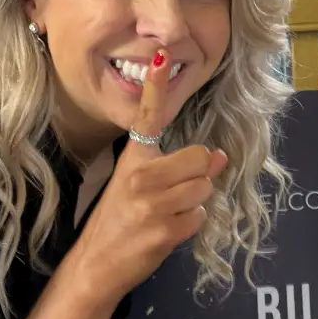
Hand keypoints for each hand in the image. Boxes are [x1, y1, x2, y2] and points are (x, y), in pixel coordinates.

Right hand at [70, 50, 227, 303]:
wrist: (96, 263)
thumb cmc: (119, 219)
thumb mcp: (140, 185)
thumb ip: (178, 168)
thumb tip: (220, 155)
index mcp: (133, 158)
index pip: (149, 116)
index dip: (157, 85)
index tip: (163, 55)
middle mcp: (141, 176)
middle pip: (200, 157)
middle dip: (200, 174)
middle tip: (178, 191)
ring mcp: (152, 204)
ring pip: (204, 188)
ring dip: (195, 202)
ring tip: (168, 212)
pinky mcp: (163, 230)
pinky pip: (199, 216)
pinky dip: (190, 224)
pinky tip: (167, 230)